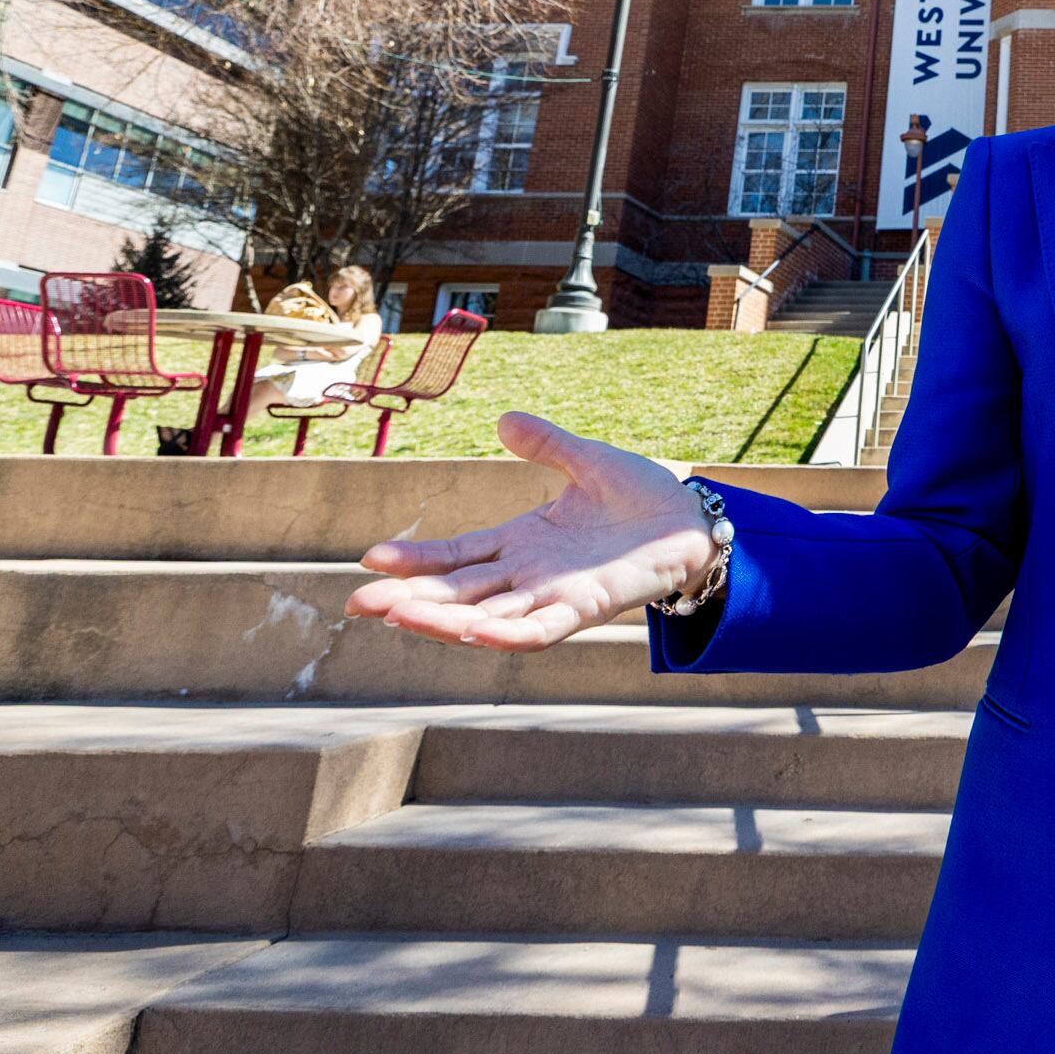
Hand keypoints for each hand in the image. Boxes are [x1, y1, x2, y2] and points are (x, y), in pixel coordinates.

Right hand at [346, 412, 717, 651]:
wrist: (696, 519)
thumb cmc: (643, 497)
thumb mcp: (587, 461)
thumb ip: (547, 445)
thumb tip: (503, 420)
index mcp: (522, 542)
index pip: (455, 556)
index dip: (414, 560)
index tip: (370, 559)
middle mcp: (530, 575)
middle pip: (457, 593)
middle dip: (408, 600)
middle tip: (358, 605)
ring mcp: (556, 594)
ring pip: (487, 617)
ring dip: (444, 620)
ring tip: (398, 615)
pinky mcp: (588, 606)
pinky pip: (542, 629)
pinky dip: (509, 633)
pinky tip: (475, 632)